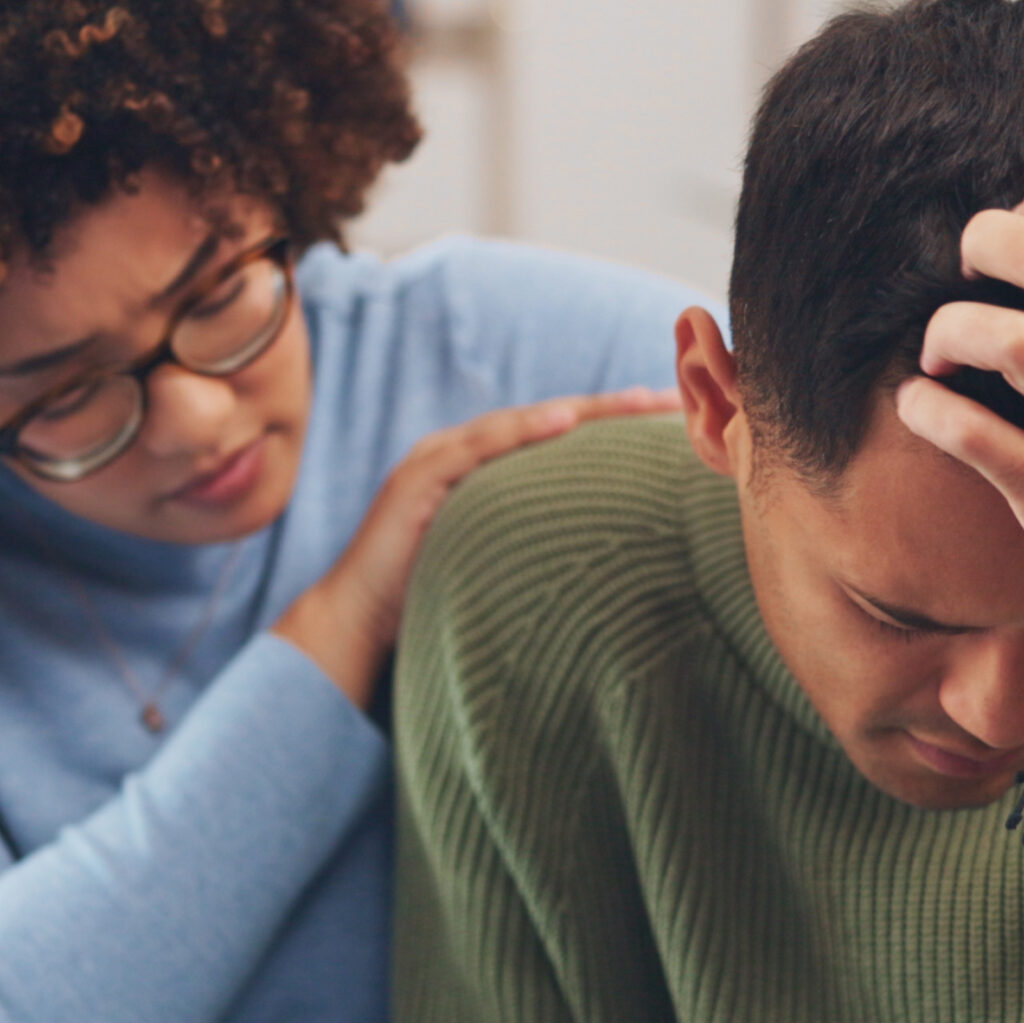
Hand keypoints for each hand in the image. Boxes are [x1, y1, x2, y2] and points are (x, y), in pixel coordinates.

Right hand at [275, 387, 680, 703]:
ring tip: (632, 403)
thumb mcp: (496, 566)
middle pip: (547, 420)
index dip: (610, 427)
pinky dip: (520, 431)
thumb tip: (604, 564)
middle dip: (609, 409)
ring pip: (518, 424)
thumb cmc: (426, 600)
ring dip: (580, 410)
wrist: (355, 622)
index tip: (668, 423)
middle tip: (668, 399)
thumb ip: (536, 549)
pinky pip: (476, 447)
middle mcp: (460, 453)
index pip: (555, 439)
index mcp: (482, 473)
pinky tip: (563, 422)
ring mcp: (436, 460)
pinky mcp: (417, 479)